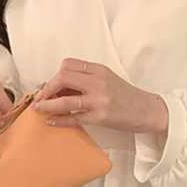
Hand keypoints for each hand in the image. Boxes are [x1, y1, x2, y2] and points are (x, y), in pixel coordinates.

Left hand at [31, 58, 167, 133]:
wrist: (146, 110)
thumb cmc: (125, 96)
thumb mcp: (106, 80)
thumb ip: (84, 80)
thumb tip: (56, 86)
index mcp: (99, 70)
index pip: (68, 65)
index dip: (54, 75)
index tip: (48, 85)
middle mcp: (98, 82)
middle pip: (63, 77)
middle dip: (47, 88)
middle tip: (41, 97)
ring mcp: (99, 100)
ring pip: (65, 99)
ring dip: (47, 104)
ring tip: (39, 109)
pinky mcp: (100, 117)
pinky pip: (73, 117)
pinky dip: (59, 119)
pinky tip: (51, 120)